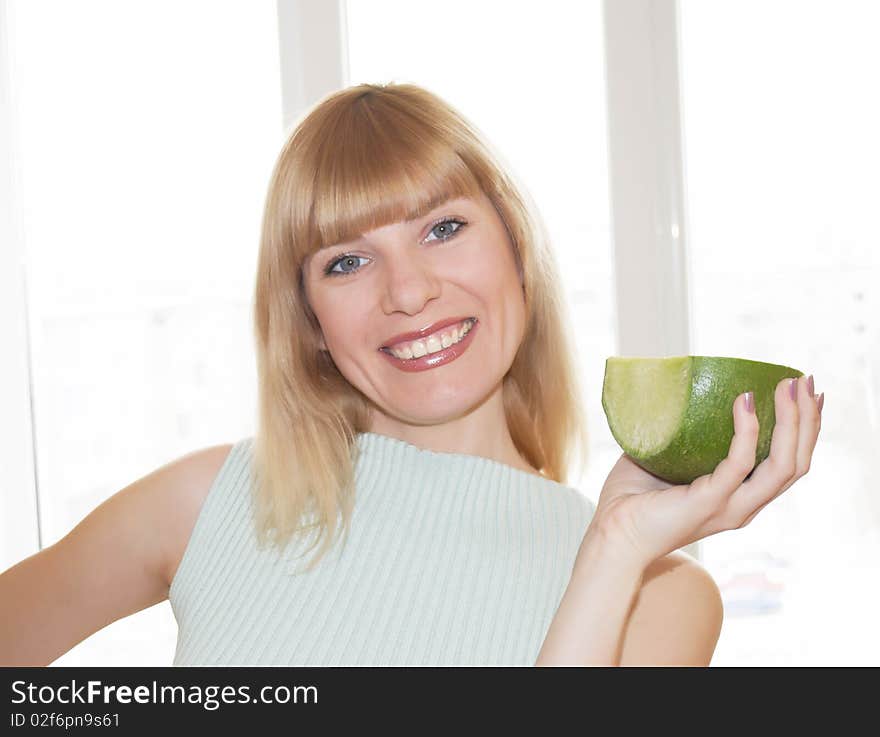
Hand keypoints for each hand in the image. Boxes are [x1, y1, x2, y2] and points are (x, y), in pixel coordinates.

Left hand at [590, 375, 822, 568]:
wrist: (610, 533)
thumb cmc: (632, 498)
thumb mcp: (666, 458)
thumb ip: (681, 433)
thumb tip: (678, 392)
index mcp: (740, 496)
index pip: (789, 464)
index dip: (805, 429)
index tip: (808, 392)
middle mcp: (744, 505)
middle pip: (796, 463)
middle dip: (807, 420)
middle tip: (805, 380)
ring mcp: (730, 507)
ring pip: (782, 466)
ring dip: (792, 423)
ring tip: (787, 385)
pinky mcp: (708, 503)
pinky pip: (739, 464)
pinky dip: (747, 430)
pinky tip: (744, 401)